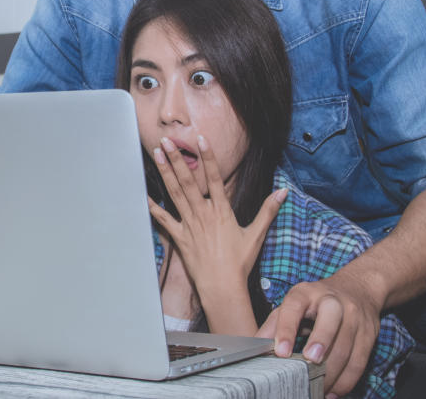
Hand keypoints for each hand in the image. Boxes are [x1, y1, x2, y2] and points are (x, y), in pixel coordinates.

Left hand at [146, 135, 286, 304]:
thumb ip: (268, 211)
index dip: (208, 157)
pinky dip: (152, 206)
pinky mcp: (179, 237)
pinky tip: (143, 193)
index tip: (200, 139)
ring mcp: (189, 224)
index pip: (215, 178)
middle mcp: (203, 214)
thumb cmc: (240, 262)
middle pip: (188, 181)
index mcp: (221, 211)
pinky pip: (163, 219)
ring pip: (175, 193)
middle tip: (167, 140)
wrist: (222, 287)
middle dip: (177, 159)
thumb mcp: (256, 234)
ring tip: (157, 154)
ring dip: (166, 173)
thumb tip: (283, 192)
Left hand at [256, 273, 381, 396]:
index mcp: (306, 293)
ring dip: (332, 372)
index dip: (286, 329)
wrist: (357, 289)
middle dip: (320, 344)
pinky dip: (347, 380)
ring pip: (346, 347)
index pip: (294, 307)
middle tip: (308, 365)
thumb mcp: (293, 304)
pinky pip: (360, 361)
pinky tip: (334, 391)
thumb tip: (254, 346)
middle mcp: (333, 301)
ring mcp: (355, 317)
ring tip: (317, 387)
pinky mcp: (369, 333)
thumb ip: (274, 324)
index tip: (280, 352)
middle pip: (329, 322)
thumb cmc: (317, 301)